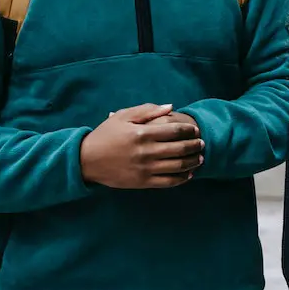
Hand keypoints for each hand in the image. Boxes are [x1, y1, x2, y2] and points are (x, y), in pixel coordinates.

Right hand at [79, 103, 204, 188]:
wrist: (86, 160)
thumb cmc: (106, 135)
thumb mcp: (123, 116)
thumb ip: (148, 110)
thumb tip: (171, 107)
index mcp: (142, 133)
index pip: (175, 130)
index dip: (189, 130)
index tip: (195, 130)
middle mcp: (146, 151)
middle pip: (180, 148)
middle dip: (195, 145)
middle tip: (202, 143)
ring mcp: (145, 168)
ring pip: (177, 166)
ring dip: (193, 162)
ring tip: (200, 157)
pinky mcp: (142, 182)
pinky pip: (168, 182)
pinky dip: (182, 178)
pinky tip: (189, 174)